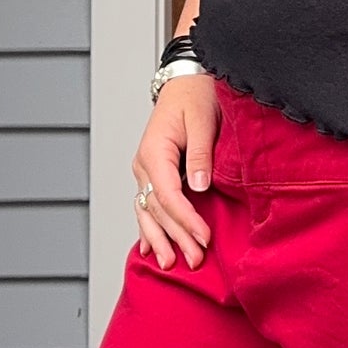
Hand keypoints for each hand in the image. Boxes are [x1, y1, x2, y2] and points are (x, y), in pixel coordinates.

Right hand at [133, 72, 218, 269]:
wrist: (186, 82)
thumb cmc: (196, 97)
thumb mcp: (203, 121)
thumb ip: (201, 155)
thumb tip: (198, 186)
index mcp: (154, 151)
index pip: (167, 195)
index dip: (186, 220)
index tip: (204, 238)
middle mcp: (143, 165)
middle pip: (157, 210)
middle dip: (176, 237)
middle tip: (195, 260)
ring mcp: (144, 171)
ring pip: (146, 212)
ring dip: (159, 239)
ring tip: (169, 265)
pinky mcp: (152, 174)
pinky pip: (146, 206)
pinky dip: (148, 228)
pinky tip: (149, 249)